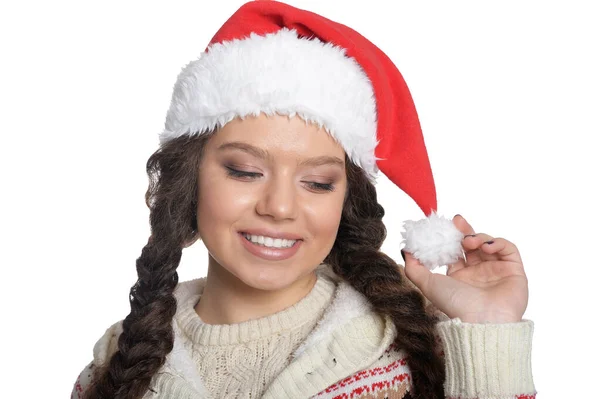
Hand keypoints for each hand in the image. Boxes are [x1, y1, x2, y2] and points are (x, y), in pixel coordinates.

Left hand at [403, 215, 528, 322]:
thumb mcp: (427, 284)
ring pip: (489, 243)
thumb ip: (414, 268)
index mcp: (459, 276)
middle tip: (457, 221)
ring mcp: (496, 271)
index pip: (455, 250)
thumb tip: (406, 250)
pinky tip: (486, 247)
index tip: (443, 226)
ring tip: (469, 242)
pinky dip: (497, 242)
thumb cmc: (456, 306)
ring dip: (479, 236)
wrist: (483, 321)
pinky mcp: (514, 270)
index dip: (450, 237)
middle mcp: (478, 273)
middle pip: (472, 243)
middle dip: (464, 230)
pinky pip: (508, 249)